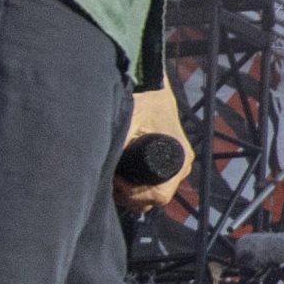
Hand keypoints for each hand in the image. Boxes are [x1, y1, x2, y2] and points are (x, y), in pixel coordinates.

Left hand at [117, 84, 191, 209]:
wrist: (153, 86)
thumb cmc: (143, 103)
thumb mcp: (128, 124)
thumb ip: (117, 144)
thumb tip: (100, 166)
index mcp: (178, 158)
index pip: (159, 194)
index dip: (134, 195)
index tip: (116, 183)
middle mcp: (183, 164)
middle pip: (157, 197)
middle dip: (132, 195)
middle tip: (112, 182)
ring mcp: (179, 163)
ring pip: (156, 192)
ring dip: (135, 192)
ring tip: (116, 179)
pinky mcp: (173, 161)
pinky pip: (158, 184)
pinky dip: (141, 185)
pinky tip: (124, 177)